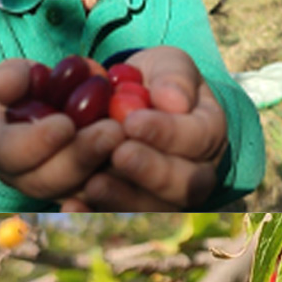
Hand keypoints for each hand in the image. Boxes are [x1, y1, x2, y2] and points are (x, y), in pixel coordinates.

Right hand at [0, 59, 123, 201]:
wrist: (63, 106)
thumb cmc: (33, 87)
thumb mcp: (19, 75)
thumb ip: (11, 77)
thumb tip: (9, 84)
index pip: (8, 153)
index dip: (34, 142)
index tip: (65, 124)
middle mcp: (25, 177)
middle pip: (48, 181)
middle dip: (80, 156)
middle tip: (113, 131)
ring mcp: (58, 190)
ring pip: (81, 192)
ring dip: (107, 169)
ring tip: (131, 139)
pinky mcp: (90, 194)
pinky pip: (108, 197)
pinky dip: (126, 183)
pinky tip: (145, 160)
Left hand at [67, 47, 228, 209]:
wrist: (135, 101)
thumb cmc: (155, 81)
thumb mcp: (168, 65)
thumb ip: (175, 78)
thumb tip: (173, 101)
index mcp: (208, 133)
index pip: (198, 138)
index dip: (167, 133)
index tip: (133, 121)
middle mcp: (196, 173)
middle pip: (186, 185)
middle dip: (151, 171)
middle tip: (120, 154)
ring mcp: (166, 197)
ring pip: (154, 208)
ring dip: (123, 198)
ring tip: (95, 182)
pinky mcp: (130, 207)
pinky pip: (118, 217)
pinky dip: (94, 213)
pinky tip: (73, 206)